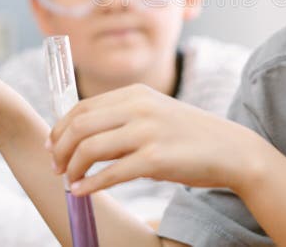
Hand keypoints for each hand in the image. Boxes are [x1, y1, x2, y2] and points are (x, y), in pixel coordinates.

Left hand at [48, 84, 270, 195]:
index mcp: (136, 93)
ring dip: (72, 168)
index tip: (54, 146)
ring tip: (70, 181)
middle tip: (57, 167)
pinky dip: (90, 184)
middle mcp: (139, 107)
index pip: (82, 107)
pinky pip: (110, 173)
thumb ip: (122, 121)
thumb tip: (80, 141)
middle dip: (61, 149)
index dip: (61, 128)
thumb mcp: (155, 115)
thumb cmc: (190, 136)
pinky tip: (82, 192)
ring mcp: (147, 132)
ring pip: (89, 148)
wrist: (231, 150)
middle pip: (80, 125)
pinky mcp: (155, 159)